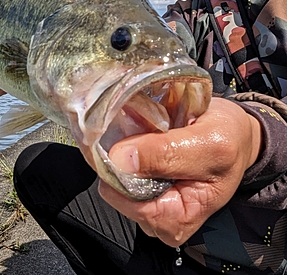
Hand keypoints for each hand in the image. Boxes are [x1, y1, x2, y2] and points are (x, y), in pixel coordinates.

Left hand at [99, 97, 261, 246]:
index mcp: (174, 220)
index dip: (123, 166)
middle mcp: (154, 214)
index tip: (133, 136)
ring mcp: (144, 196)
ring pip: (114, 168)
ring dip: (126, 141)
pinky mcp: (139, 177)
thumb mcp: (210, 144)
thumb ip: (167, 153)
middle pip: (115, 184)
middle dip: (125, 153)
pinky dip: (128, 137)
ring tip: (152, 127)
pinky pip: (118, 157)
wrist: (234, 132)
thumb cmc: (229, 142)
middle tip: (149, 127)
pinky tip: (147, 128)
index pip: (126, 199)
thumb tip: (121, 158)